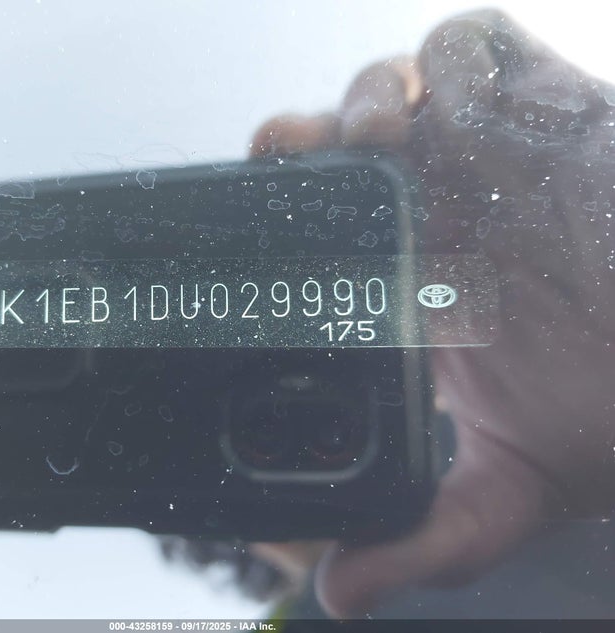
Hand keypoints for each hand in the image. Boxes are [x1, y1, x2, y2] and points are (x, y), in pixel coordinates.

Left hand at [252, 10, 614, 615]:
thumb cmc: (614, 417)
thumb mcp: (509, 490)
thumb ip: (428, 537)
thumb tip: (341, 594)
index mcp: (416, 278)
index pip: (317, 221)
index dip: (273, 206)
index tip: (250, 211)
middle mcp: (444, 210)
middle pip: (338, 140)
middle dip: (307, 137)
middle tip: (302, 161)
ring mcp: (492, 155)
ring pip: (396, 81)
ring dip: (371, 95)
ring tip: (382, 140)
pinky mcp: (552, 109)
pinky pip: (478, 43)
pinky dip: (459, 60)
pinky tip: (465, 112)